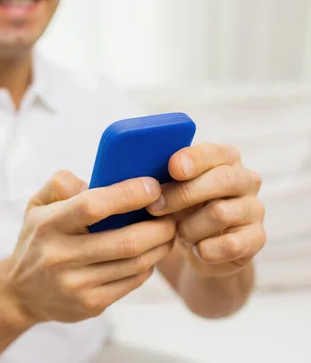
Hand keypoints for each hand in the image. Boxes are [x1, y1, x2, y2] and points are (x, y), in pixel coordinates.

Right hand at [5, 170, 175, 324]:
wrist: (21, 293)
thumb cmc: (37, 239)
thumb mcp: (37, 205)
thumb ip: (61, 183)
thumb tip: (98, 182)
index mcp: (48, 225)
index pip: (92, 206)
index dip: (128, 195)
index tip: (153, 186)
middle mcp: (60, 256)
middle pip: (126, 241)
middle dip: (159, 225)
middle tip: (173, 213)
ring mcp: (76, 285)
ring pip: (135, 263)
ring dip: (161, 245)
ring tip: (168, 231)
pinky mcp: (91, 304)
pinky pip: (132, 282)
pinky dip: (148, 265)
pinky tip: (150, 253)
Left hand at [146, 143, 266, 277]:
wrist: (203, 248)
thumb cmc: (182, 208)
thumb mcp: (172, 190)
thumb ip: (165, 178)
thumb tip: (144, 180)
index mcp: (225, 159)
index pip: (215, 152)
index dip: (193, 159)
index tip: (172, 168)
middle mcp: (246, 180)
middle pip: (222, 180)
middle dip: (183, 194)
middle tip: (155, 208)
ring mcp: (254, 208)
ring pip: (221, 213)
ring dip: (191, 226)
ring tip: (179, 233)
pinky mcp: (258, 238)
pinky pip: (232, 244)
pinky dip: (207, 249)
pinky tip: (197, 250)